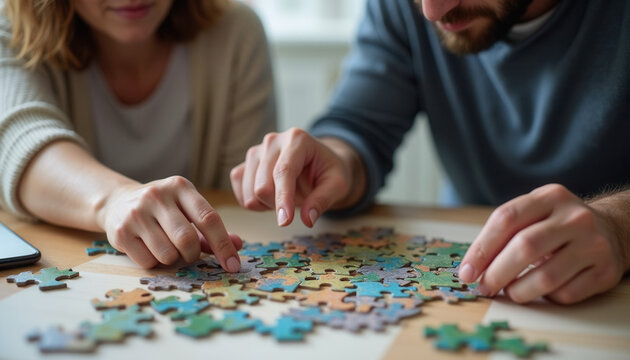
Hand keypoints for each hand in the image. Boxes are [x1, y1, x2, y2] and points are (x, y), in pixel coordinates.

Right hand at [98, 176, 241, 270]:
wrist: (118, 202)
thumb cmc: (163, 210)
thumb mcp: (187, 209)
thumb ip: (211, 228)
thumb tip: (238, 245)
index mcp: (180, 186)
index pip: (208, 218)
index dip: (223, 245)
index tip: (233, 265)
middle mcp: (157, 195)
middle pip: (187, 239)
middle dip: (193, 254)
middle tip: (189, 254)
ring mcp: (136, 213)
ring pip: (167, 254)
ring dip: (173, 259)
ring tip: (167, 247)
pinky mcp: (120, 231)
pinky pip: (148, 261)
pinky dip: (154, 262)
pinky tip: (148, 248)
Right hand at [230, 128, 360, 226]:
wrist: (319, 163)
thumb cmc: (328, 172)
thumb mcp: (338, 185)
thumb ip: (323, 200)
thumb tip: (308, 219)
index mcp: (297, 139)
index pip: (283, 171)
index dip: (282, 198)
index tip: (285, 222)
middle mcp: (272, 141)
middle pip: (262, 185)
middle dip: (277, 205)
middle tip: (296, 204)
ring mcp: (255, 151)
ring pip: (249, 191)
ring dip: (266, 204)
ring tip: (285, 197)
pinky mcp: (245, 163)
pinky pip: (239, 189)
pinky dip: (253, 202)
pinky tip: (270, 198)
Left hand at [458, 184, 625, 303]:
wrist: (613, 230)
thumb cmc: (558, 225)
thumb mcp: (534, 214)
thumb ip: (504, 233)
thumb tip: (471, 268)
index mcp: (549, 197)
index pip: (506, 219)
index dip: (481, 249)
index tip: (466, 271)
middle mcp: (574, 217)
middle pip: (525, 246)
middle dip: (496, 273)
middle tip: (484, 287)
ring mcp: (593, 243)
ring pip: (546, 277)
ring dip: (519, 291)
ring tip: (509, 292)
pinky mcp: (606, 270)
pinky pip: (566, 293)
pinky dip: (546, 297)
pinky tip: (542, 291)